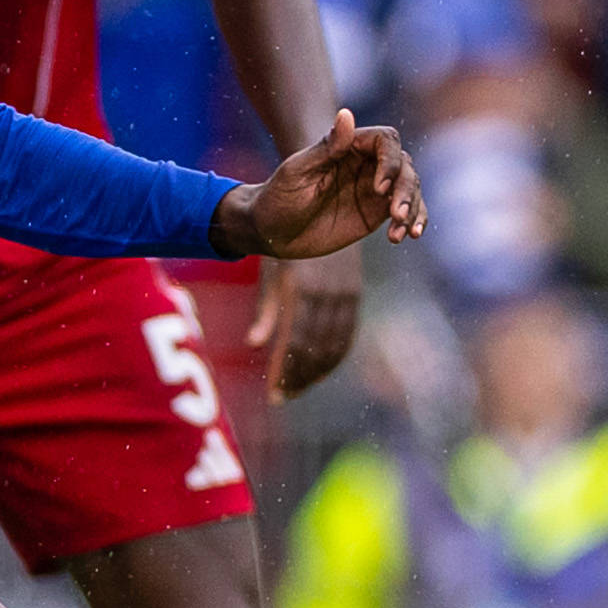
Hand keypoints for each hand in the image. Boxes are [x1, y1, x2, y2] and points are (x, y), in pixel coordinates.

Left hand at [223, 110, 424, 261]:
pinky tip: (410, 235)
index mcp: (347, 147)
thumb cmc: (278, 198)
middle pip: (404, 166)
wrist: (270, 233)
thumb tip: (347, 113)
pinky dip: (415, 220)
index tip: (379, 188)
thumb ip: (326, 147)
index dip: (390, 161)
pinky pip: (406, 211)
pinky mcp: (376, 213)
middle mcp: (365, 165)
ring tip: (401, 231)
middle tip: (395, 215)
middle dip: (406, 189)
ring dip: (414, 208)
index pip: (386, 140)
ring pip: (411, 188)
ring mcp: (374, 189)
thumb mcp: (298, 173)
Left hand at [247, 241, 363, 401]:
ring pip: (334, 346)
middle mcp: (328, 296)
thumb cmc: (284, 245)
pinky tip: (318, 371)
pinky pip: (347, 334)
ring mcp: (345, 296)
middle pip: (316, 350)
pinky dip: (333, 357)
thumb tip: (253, 344)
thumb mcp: (271, 273)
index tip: (274, 395)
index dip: (285, 371)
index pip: (296, 343)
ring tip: (296, 389)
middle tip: (282, 396)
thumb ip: (265, 310)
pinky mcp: (354, 296)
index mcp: (304, 290)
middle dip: (298, 377)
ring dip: (316, 372)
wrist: (321, 211)